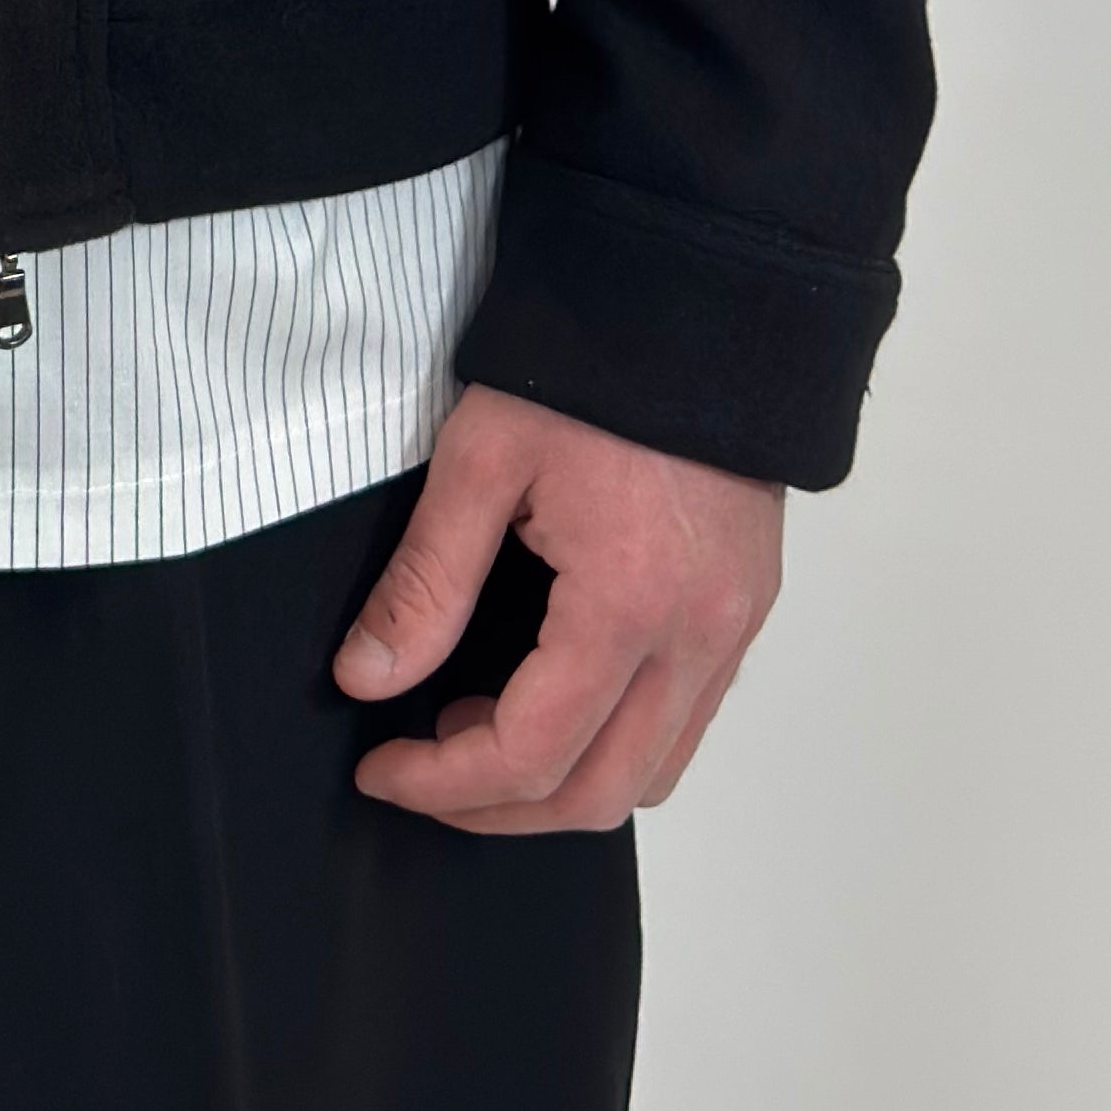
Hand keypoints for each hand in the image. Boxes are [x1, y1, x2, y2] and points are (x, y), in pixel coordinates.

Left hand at [334, 382, 782, 833]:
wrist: (694, 302)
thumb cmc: (591, 367)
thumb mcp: (481, 458)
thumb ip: (424, 582)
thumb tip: (365, 678)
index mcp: (628, 603)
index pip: (531, 753)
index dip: (445, 782)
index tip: (383, 769)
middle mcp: (697, 636)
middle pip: (599, 795)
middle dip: (499, 808)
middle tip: (425, 773)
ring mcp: (733, 628)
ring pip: (652, 773)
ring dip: (563, 782)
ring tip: (484, 723)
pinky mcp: (745, 609)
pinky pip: (685, 723)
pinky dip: (615, 739)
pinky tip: (553, 690)